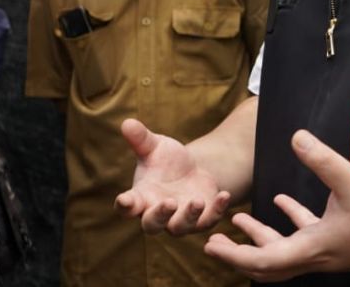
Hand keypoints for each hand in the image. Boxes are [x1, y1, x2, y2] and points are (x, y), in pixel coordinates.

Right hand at [114, 118, 231, 233]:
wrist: (191, 170)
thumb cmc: (165, 160)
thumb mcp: (154, 146)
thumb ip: (141, 139)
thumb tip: (127, 122)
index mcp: (140, 197)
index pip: (126, 206)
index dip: (125, 205)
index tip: (125, 200)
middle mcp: (157, 212)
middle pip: (152, 224)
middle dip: (160, 216)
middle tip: (169, 202)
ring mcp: (179, 219)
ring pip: (179, 228)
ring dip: (189, 216)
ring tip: (198, 200)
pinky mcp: (201, 219)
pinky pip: (208, 221)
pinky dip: (216, 211)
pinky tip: (224, 195)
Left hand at [204, 129, 349, 281]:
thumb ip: (323, 160)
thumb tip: (296, 138)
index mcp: (314, 247)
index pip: (264, 260)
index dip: (235, 254)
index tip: (211, 244)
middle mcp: (317, 255)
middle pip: (269, 265)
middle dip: (239, 253)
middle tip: (213, 243)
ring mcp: (328, 250)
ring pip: (285, 252)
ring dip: (261, 238)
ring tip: (239, 222)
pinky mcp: (338, 241)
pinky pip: (305, 236)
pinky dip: (289, 222)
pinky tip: (281, 201)